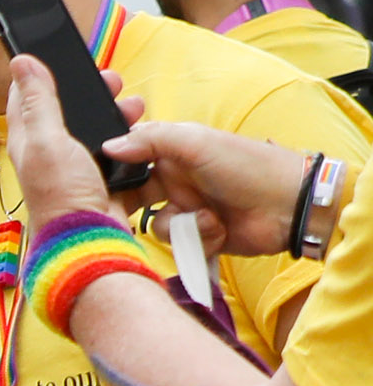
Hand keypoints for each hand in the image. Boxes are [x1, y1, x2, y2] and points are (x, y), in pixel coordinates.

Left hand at [0, 53, 131, 226]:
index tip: (56, 56)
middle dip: (93, 92)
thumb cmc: (61, 196)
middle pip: (70, 110)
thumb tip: (20, 62)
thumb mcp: (47, 141)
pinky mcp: (103, 177)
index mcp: (29, 141)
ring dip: (117, 114)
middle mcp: (51, 153)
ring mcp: (78, 165)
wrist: (90, 239)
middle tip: (111, 81)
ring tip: (133, 107)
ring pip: (99, 127)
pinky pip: (120, 148)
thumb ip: (38, 102)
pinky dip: (132, 139)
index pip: (26, 98)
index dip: (40, 75)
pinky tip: (142, 135)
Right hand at [103, 115, 317, 253]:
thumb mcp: (197, 143)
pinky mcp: (197, 236)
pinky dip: (198, 238)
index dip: (111, 174)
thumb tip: (108, 146)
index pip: (127, 161)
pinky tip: (219, 229)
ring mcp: (185, 210)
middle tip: (121, 218)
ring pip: (155, 226)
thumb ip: (151, 140)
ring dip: (180, 226)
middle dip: (129, 210)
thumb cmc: (248, 166)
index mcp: (172, 153)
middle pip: (131, 199)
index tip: (96, 186)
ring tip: (207, 218)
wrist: (288, 205)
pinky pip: (177, 245)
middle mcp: (174, 181)